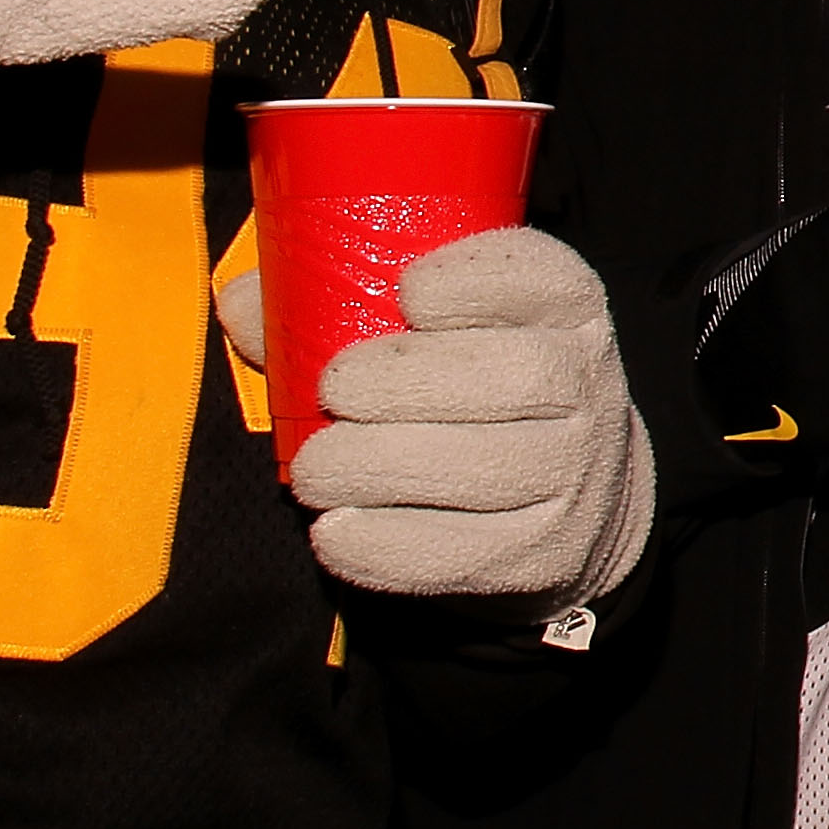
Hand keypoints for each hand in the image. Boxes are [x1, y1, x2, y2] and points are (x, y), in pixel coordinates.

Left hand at [277, 227, 657, 609]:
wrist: (572, 496)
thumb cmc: (472, 389)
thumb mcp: (438, 331)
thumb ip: (339, 305)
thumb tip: (242, 302)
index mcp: (564, 308)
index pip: (543, 276)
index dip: (476, 281)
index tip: (405, 291)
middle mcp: (586, 383)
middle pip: (518, 376)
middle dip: (410, 381)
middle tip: (333, 391)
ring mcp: (575, 472)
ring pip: (492, 467)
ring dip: (386, 466)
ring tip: (317, 470)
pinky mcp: (545, 550)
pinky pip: (468, 551)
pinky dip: (389, 545)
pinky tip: (336, 531)